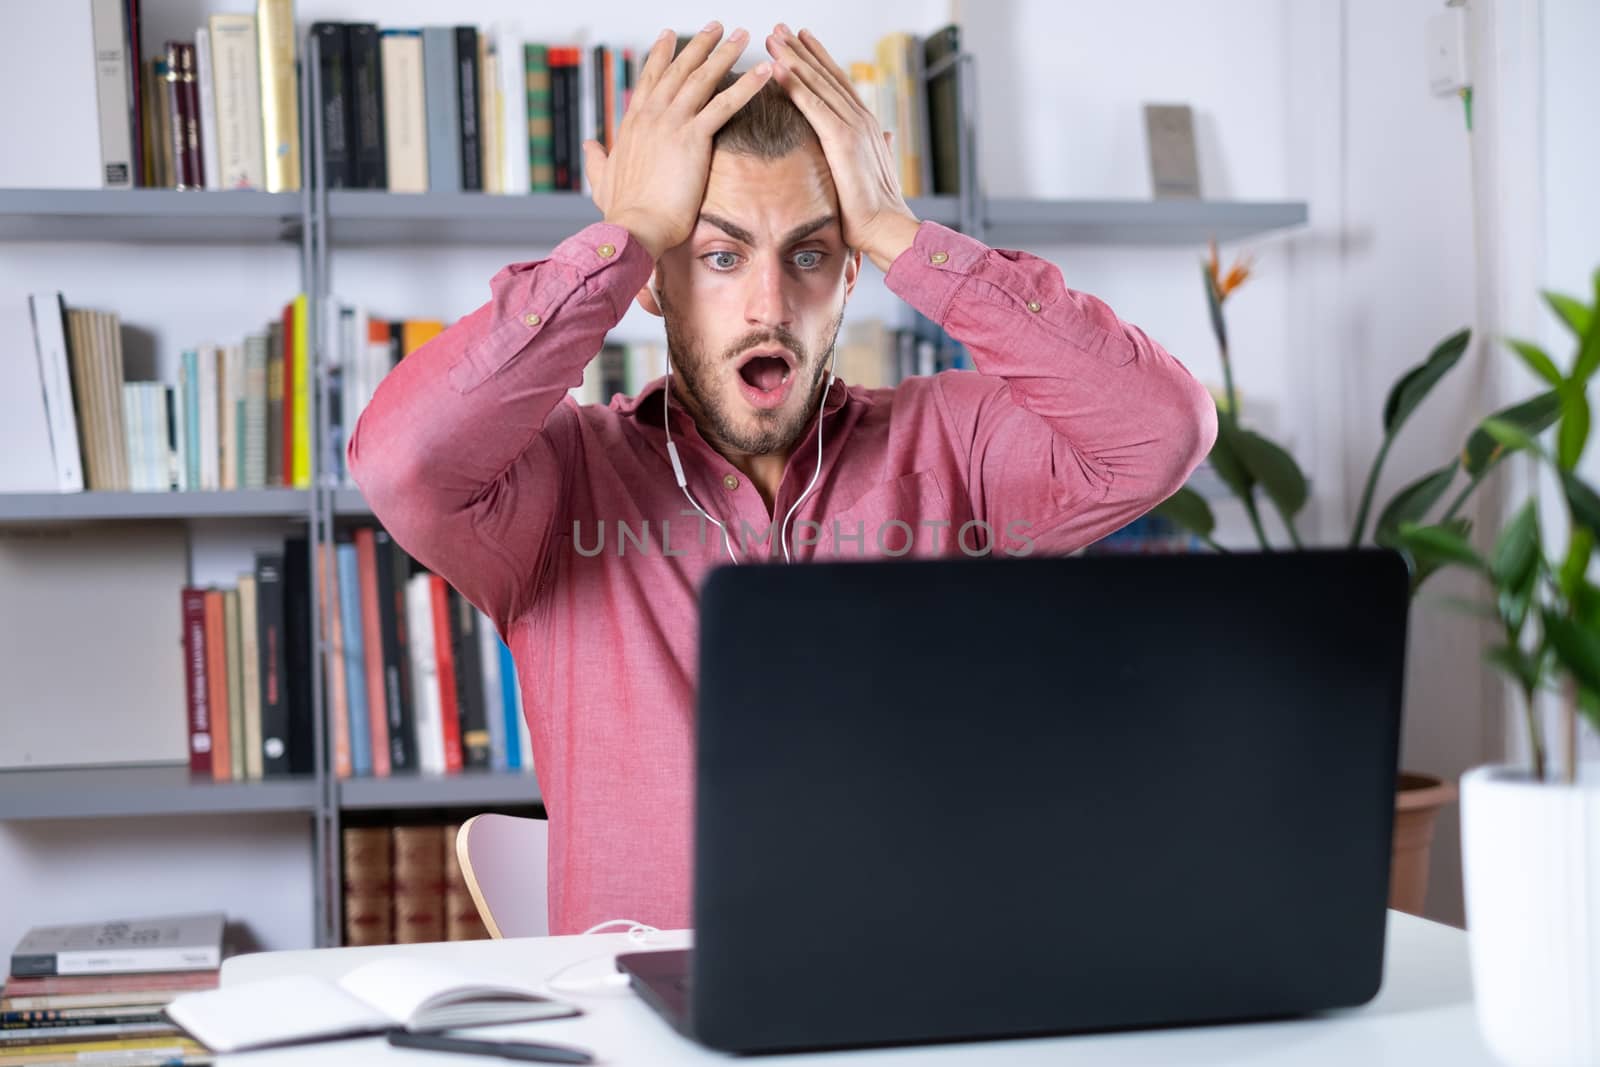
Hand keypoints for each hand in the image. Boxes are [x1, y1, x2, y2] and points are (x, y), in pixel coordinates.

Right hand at [583, 23, 772, 259]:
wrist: (634, 226)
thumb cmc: (621, 211)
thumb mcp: (601, 180)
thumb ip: (596, 160)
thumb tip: (590, 147)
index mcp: (633, 123)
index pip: (650, 80)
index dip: (661, 56)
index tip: (669, 36)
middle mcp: (651, 115)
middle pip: (679, 70)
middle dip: (699, 45)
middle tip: (716, 27)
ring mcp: (672, 123)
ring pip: (703, 78)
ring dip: (725, 53)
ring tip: (743, 36)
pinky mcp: (693, 138)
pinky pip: (726, 104)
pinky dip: (747, 85)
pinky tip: (764, 70)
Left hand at [764, 25, 920, 270]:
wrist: (887, 226)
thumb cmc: (877, 209)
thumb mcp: (877, 171)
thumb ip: (879, 148)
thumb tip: (887, 137)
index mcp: (865, 125)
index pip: (838, 84)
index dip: (819, 60)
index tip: (801, 41)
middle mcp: (859, 118)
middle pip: (825, 75)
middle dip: (801, 50)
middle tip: (780, 28)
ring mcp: (851, 126)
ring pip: (817, 83)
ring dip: (793, 58)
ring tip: (773, 38)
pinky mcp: (841, 139)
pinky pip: (812, 105)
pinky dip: (795, 84)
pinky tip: (777, 68)